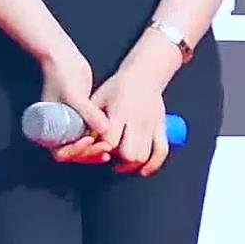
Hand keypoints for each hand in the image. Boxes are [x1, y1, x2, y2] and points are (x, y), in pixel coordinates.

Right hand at [39, 45, 113, 166]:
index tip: (89, 141)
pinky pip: (90, 137)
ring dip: (96, 150)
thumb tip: (105, 128)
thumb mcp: (74, 96)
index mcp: (48, 130)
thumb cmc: (62, 76)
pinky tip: (111, 142)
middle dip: (90, 154)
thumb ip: (88, 113)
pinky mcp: (81, 121)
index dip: (76, 152)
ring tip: (110, 147)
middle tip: (106, 149)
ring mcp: (69, 127)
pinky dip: (99, 141)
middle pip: (75, 154)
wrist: (64, 59)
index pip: (62, 153)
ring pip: (83, 148)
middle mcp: (58, 132)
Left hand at [93, 41, 175, 177]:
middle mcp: (138, 120)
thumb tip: (83, 139)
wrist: (144, 73)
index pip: (111, 141)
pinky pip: (162, 151)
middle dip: (118, 161)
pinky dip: (153, 164)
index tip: (96, 147)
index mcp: (120, 112)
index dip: (101, 149)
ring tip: (122, 163)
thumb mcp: (99, 98)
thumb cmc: (117, 86)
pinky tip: (143, 170)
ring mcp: (152, 125)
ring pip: (145, 156)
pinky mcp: (161, 127)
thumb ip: (91, 119)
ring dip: (132, 165)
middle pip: (130, 153)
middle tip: (109, 157)